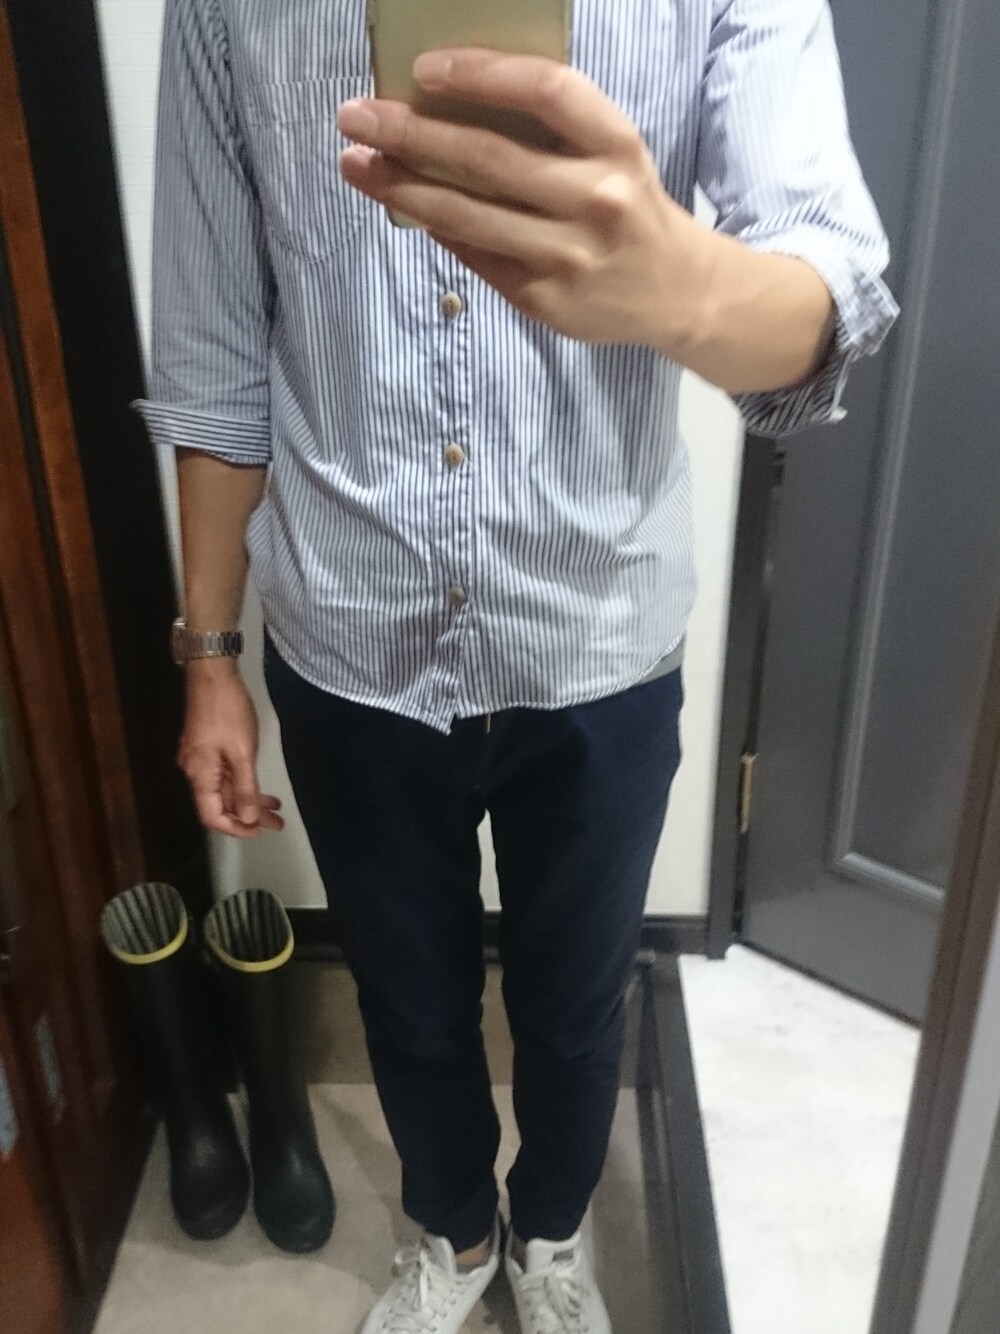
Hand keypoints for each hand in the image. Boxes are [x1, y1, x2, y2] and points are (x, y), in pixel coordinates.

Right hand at [178, 661, 284, 839]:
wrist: (212, 674)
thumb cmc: (227, 711)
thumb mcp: (242, 753)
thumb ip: (245, 788)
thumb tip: (247, 817)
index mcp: (200, 776)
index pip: (212, 816)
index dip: (235, 828)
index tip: (259, 830)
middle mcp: (196, 771)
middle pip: (220, 803)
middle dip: (248, 815)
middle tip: (276, 822)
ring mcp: (200, 758)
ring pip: (225, 788)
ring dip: (248, 798)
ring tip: (275, 806)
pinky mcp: (207, 746)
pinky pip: (224, 773)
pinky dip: (243, 781)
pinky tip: (259, 785)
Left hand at [337, 49, 710, 351]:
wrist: (677, 291)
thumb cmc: (630, 208)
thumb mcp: (612, 155)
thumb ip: (553, 132)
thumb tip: (452, 108)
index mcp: (617, 147)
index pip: (545, 91)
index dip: (480, 74)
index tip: (422, 68)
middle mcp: (596, 200)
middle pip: (487, 158)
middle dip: (409, 134)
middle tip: (354, 116)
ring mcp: (569, 256)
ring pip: (468, 216)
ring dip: (402, 188)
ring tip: (357, 165)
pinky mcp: (546, 300)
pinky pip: (476, 256)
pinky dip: (436, 229)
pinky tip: (403, 207)